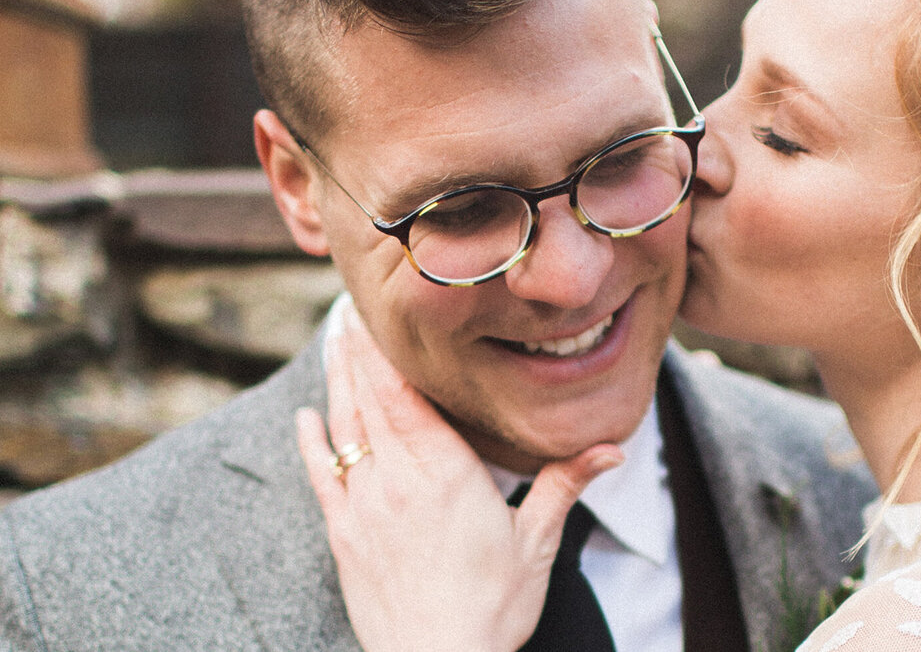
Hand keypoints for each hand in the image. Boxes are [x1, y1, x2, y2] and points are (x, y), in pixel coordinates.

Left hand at [295, 301, 622, 651]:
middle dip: (359, 352)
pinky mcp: (344, 535)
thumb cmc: (492, 608)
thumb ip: (565, 485)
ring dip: (336, 382)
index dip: (387, 351)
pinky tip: (306, 417)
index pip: (407, 394)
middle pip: (371, 399)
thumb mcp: (537, 543)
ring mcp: (364, 505)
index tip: (379, 314)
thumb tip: (615, 448)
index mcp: (446, 471)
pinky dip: (312, 441)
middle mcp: (398, 479)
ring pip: (344, 428)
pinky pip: (320, 475)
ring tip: (332, 343)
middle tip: (349, 311)